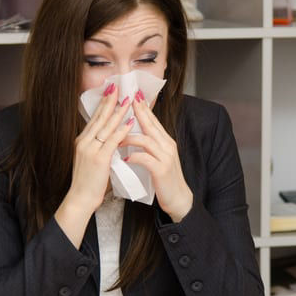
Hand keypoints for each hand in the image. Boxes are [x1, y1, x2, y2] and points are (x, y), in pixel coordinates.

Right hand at [58, 84, 134, 224]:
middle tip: (118, 86)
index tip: (111, 92)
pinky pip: (112, 140)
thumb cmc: (88, 182)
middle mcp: (84, 141)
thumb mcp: (91, 159)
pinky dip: (121, 130)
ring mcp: (90, 149)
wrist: (80, 198)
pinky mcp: (99, 158)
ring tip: (128, 99)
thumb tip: (110, 137)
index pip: (95, 118)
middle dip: (110, 101)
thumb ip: (99, 147)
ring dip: (118, 111)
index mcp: (82, 141)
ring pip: (107, 126)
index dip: (104, 104)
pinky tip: (129, 122)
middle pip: (99, 117)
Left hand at [121, 90, 192, 222]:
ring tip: (116, 137)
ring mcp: (166, 157)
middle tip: (125, 99)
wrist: (179, 199)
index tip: (133, 95)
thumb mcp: (159, 159)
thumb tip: (135, 135)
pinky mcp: (161, 170)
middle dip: (137, 112)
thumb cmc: (165, 180)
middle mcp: (167, 145)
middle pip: (150, 124)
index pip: (153, 121)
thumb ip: (150, 146)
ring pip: (146, 139)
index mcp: (166, 141)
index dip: (143, 108)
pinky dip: (133, 157)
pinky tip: (124, 159)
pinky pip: (145, 158)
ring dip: (129, 137)